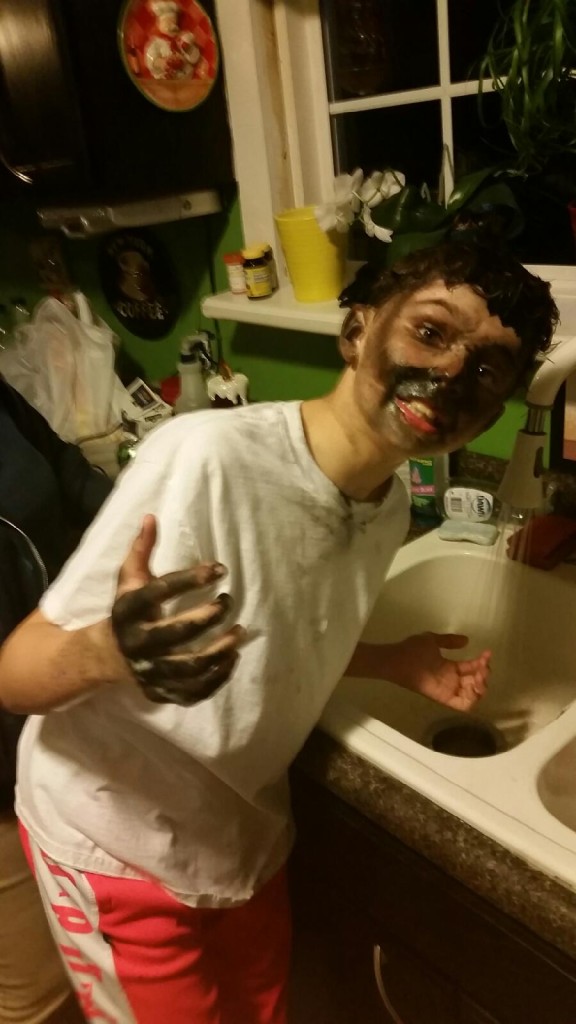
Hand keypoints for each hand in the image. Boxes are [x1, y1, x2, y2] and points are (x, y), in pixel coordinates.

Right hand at [111, 515, 244, 705]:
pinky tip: (232, 658)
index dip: (191, 579)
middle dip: (209, 617)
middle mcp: (137, 643)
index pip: (159, 592)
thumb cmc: (127, 610)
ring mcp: (149, 671)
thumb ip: (140, 550)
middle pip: (177, 633)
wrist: (107, 656)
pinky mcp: (160, 692)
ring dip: (221, 650)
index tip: (219, 568)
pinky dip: (218, 677)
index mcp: (128, 611)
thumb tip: (151, 517)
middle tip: (227, 601)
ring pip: (191, 666)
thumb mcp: (128, 579)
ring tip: (239, 632)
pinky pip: (194, 691)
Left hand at [394, 632, 490, 711]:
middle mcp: (451, 680)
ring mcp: (449, 690)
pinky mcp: (444, 698)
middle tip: (483, 666)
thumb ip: (449, 641)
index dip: (482, 662)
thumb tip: (466, 640)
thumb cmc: (412, 650)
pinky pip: (463, 705)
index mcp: (450, 667)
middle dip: (485, 675)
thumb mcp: (433, 640)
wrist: (398, 659)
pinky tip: (473, 684)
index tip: (487, 653)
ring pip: (473, 696)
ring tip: (480, 674)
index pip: (472, 668)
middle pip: (476, 682)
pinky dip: (473, 698)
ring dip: (481, 687)